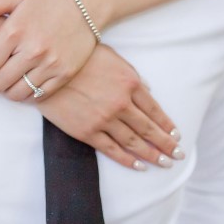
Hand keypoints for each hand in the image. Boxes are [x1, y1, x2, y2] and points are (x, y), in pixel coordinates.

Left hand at [0, 0, 95, 100]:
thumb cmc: (45, 1)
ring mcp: (50, 64)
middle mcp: (33, 50)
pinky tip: (23, 84)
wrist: (84, 5)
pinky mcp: (64, 74)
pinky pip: (38, 96)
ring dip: (6, 91)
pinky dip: (26, 95)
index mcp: (15, 31)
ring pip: (16, 93)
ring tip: (5, 82)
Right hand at [36, 45, 182, 170]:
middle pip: (149, 129)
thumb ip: (131, 74)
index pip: (155, 109)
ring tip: (165, 163)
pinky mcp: (87, 131)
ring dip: (152, 154)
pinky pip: (112, 149)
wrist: (46, 68)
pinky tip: (140, 166)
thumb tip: (148, 90)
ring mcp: (104, 119)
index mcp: (129, 83)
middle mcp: (121, 103)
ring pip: (134, 142)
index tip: (176, 135)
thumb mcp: (111, 57)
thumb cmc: (79, 57)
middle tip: (178, 154)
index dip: (167, 124)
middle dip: (166, 144)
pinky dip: (128, 160)